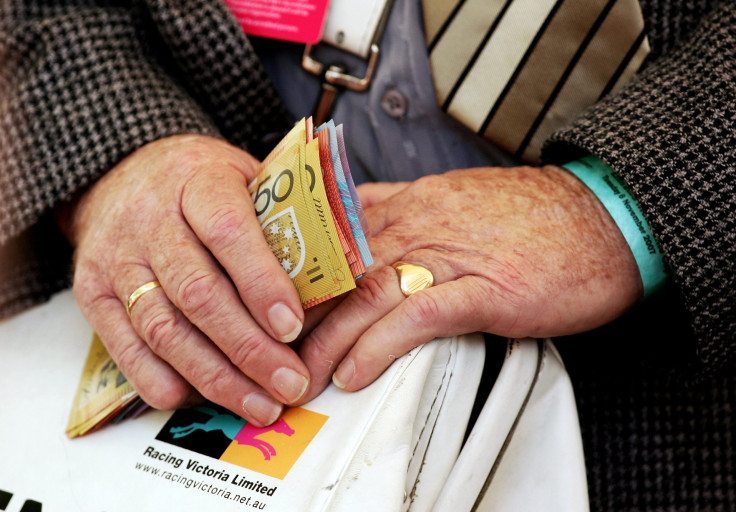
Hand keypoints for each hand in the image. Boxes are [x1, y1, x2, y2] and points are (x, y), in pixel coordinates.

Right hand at [68, 135, 309, 425]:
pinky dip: (165, 382)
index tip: (294, 328)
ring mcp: (116, 258)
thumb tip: (348, 271)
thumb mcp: (246, 177)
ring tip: (260, 404)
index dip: (261, 283)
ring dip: (216, 377)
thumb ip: (284, 218)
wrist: (121, 175)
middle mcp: (149, 219)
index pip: (228, 231)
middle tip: (291, 383)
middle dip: (249, 349)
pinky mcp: (92, 293)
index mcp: (197, 180)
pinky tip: (204, 398)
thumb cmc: (201, 184)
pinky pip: (127, 349)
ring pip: (164, 330)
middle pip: (198, 293)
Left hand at [296, 165, 641, 399]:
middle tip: (266, 351)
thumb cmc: (532, 217)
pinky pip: (419, 317)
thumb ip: (404, 208)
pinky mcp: (484, 288)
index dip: (294, 271)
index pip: (331, 235)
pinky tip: (357, 371)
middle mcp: (419, 225)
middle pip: (340, 269)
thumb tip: (360, 218)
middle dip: (297, 315)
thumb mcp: (455, 199)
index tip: (267, 300)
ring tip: (301, 375)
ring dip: (327, 339)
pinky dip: (382, 345)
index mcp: (410, 205)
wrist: (602, 217)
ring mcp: (449, 256)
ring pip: (368, 294)